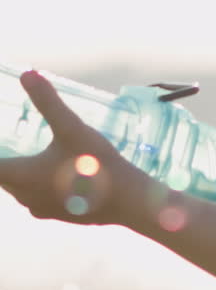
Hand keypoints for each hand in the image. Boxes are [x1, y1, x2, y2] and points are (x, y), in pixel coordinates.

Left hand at [0, 70, 144, 226]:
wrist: (129, 201)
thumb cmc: (96, 165)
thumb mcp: (72, 128)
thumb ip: (47, 101)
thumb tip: (26, 73)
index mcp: (22, 176)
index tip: (2, 145)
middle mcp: (27, 197)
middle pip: (4, 179)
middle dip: (4, 164)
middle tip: (8, 147)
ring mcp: (43, 209)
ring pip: (21, 191)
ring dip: (20, 176)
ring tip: (24, 159)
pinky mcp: (60, 216)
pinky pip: (39, 199)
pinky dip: (37, 186)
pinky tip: (50, 176)